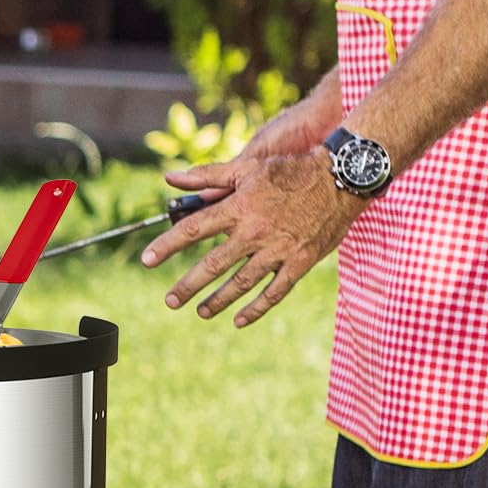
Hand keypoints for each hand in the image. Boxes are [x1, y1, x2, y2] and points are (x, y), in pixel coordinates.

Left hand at [142, 150, 366, 327]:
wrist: (340, 179)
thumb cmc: (291, 170)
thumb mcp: (247, 167)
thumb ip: (206, 176)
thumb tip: (169, 178)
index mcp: (238, 207)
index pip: (193, 230)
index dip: (167, 246)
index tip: (147, 260)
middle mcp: (254, 232)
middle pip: (213, 264)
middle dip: (188, 285)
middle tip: (170, 300)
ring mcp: (278, 251)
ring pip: (241, 283)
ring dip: (218, 301)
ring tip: (200, 312)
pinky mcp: (299, 263)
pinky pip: (274, 292)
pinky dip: (255, 309)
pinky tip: (238, 321)